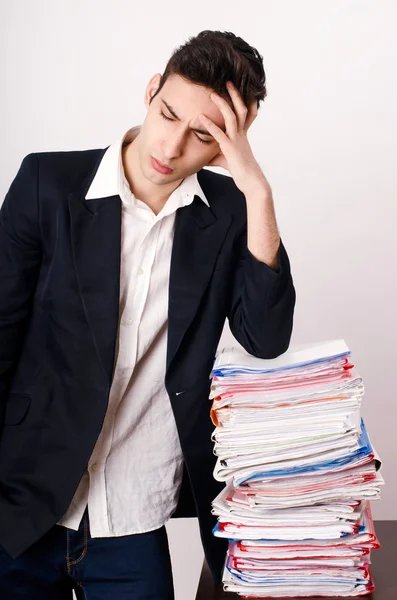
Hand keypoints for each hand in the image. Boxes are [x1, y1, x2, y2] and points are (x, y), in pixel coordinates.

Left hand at [200, 81, 269, 196]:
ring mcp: (237, 140)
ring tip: (213, 94)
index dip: (245, 99)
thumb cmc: (241, 171)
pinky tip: (200, 118)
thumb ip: (214, 155)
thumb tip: (202, 157)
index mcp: (242, 135)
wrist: (251, 182)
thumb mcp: (225, 160)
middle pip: (241, 109)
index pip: (246, 113)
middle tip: (228, 81)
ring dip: (222, 104)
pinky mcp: (230, 149)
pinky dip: (209, 125)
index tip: (240, 87)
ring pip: (232, 117)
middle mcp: (241, 134)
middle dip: (235, 95)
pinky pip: (220, 134)